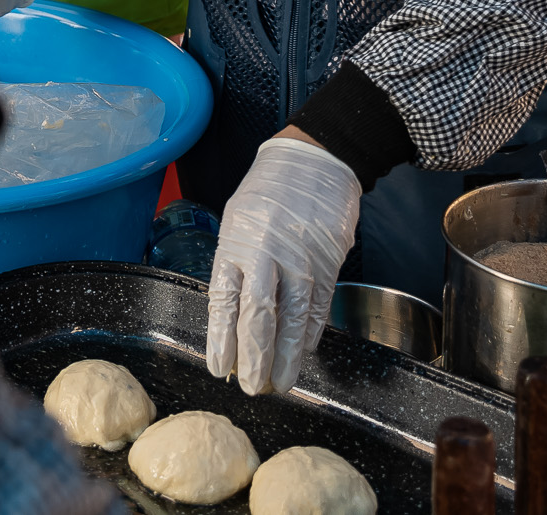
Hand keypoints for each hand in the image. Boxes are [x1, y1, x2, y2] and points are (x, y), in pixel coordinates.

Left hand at [205, 134, 361, 395]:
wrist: (315, 160)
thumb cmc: (269, 193)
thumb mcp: (239, 220)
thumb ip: (236, 265)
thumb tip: (232, 317)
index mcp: (236, 243)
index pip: (224, 300)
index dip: (221, 339)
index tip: (219, 367)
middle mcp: (265, 253)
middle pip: (256, 316)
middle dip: (253, 357)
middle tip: (251, 387)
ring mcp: (299, 259)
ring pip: (291, 319)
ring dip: (285, 356)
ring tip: (279, 383)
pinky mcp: (327, 263)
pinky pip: (317, 307)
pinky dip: (309, 334)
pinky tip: (301, 353)